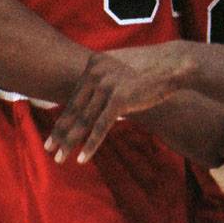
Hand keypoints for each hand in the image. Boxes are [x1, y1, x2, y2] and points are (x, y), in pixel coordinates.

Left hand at [45, 42, 196, 162]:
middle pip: (74, 108)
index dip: (64, 116)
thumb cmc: (151, 67)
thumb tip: (95, 95)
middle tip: (48, 148)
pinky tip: (81, 159)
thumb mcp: (121, 66)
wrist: (174, 63)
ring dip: (70, 142)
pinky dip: (90, 145)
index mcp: (94, 63)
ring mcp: (107, 85)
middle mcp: (96, 72)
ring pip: (83, 120)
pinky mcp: (119, 98)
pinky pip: (100, 127)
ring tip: (59, 158)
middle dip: (61, 131)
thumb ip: (106, 77)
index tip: (54, 132)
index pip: (75, 96)